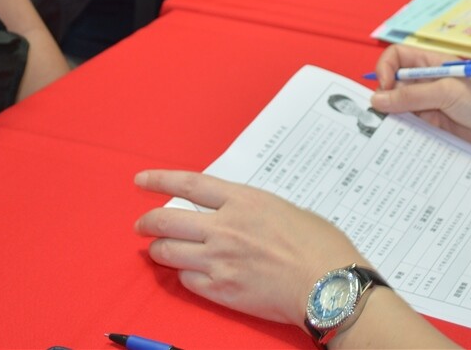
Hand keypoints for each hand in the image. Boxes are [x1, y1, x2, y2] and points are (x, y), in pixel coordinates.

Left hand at [135, 170, 362, 324]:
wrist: (329, 285)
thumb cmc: (319, 245)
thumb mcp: (285, 208)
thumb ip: (252, 208)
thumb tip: (235, 212)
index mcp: (243, 200)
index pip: (188, 185)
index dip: (159, 180)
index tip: (141, 180)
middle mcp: (225, 228)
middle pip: (167, 219)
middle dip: (147, 221)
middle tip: (141, 224)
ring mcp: (220, 260)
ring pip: (168, 251)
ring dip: (158, 249)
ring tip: (158, 250)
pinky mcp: (222, 290)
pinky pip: (186, 281)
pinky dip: (183, 275)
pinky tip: (188, 273)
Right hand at [369, 46, 470, 155]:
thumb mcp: (447, 91)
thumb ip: (412, 96)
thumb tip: (378, 99)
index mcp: (431, 64)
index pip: (396, 57)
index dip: (385, 68)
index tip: (385, 86)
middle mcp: (427, 82)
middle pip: (393, 83)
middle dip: (384, 95)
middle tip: (381, 112)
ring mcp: (429, 105)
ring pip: (398, 108)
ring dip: (392, 117)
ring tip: (390, 128)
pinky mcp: (433, 127)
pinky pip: (410, 128)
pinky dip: (402, 133)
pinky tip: (401, 139)